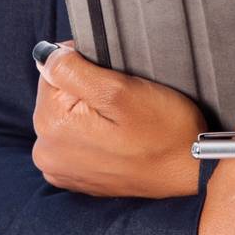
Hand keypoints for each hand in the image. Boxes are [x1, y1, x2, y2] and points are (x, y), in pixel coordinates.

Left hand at [31, 41, 202, 197]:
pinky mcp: (77, 178)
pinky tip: (120, 137)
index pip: (52, 71)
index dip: (84, 64)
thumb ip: (73, 69)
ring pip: (69, 117)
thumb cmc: (162, 131)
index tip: (114, 78)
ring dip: (91, 111)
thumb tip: (44, 56)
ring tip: (124, 121)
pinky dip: (94, 133)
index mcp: (50, 126)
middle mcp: (46, 153)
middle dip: (87, 90)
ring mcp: (61, 170)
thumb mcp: (119, 89)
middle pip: (58, 96)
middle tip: (124, 102)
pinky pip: (77, 141)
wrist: (190, 171)